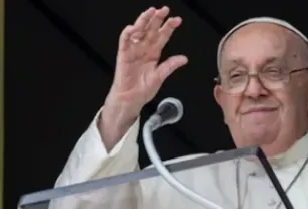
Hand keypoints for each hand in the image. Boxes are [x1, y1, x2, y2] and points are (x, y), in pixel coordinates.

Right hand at [100, 6, 186, 144]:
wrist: (131, 99)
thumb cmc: (143, 89)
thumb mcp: (160, 77)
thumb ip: (170, 66)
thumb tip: (184, 59)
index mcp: (154, 53)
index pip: (162, 36)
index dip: (169, 27)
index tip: (177, 20)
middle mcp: (144, 49)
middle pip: (151, 30)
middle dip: (157, 19)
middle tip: (164, 10)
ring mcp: (133, 50)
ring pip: (138, 31)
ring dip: (144, 21)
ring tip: (150, 12)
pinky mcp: (123, 55)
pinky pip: (124, 41)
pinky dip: (128, 34)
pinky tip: (134, 28)